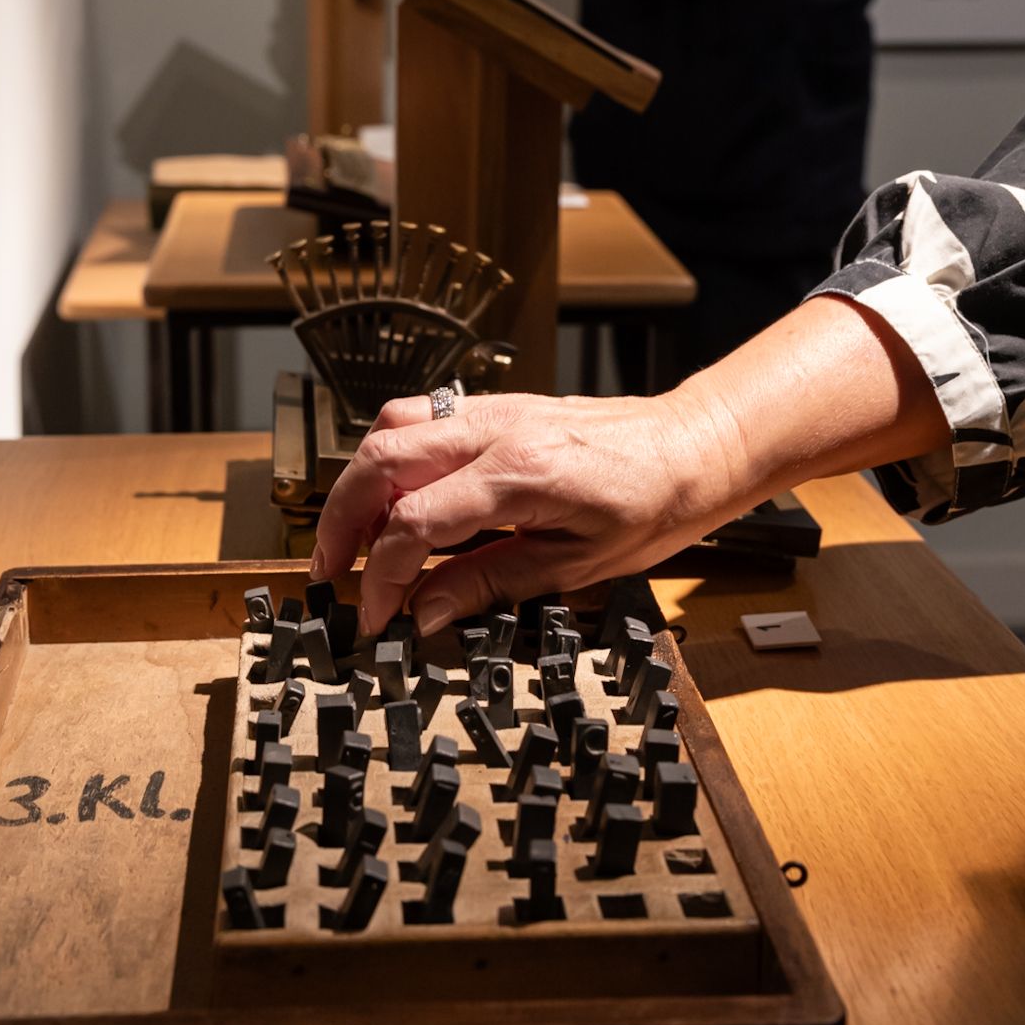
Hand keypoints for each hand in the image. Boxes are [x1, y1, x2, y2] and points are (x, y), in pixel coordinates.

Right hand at [311, 388, 734, 638]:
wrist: (694, 446)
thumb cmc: (654, 505)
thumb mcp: (576, 565)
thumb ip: (490, 583)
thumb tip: (425, 612)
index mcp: (520, 474)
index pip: (414, 523)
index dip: (381, 577)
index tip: (375, 618)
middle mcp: (495, 430)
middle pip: (379, 463)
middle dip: (339, 522)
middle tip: (331, 575)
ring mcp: (492, 410)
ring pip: (389, 428)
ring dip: (357, 484)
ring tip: (354, 539)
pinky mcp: (495, 406)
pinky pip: (419, 418)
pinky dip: (390, 459)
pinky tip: (396, 499)